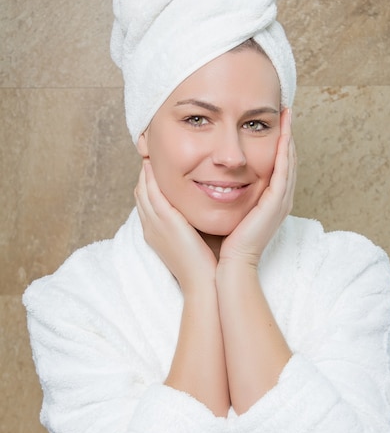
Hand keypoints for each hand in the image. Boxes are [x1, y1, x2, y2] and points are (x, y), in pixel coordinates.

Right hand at [135, 160, 217, 292]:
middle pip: (141, 192)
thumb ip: (192, 222)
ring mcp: (155, 224)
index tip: (158, 167)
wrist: (203, 282)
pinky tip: (156, 163)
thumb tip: (202, 208)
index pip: (147, 201)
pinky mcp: (165, 221)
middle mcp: (151, 226)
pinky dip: (152, 176)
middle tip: (153, 152)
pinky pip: (152, 192)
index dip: (150, 182)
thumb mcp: (193, 239)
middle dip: (145, 172)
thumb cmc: (204, 264)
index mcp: (156, 232)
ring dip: (146, 169)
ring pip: (143, 189)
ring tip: (152, 151)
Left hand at [219, 109, 296, 266]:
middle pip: (286, 159)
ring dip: (289, 136)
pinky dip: (286, 150)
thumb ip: (219, 192)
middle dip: (286, 134)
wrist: (228, 265)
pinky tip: (285, 133)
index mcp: (266, 201)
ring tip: (287, 115)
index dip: (275, 143)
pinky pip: (284, 171)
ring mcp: (279, 201)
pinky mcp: (276, 204)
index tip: (270, 121)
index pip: (273, 165)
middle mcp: (277, 199)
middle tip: (285, 111)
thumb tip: (204, 176)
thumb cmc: (221, 242)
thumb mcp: (222, 210)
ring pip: (288, 161)